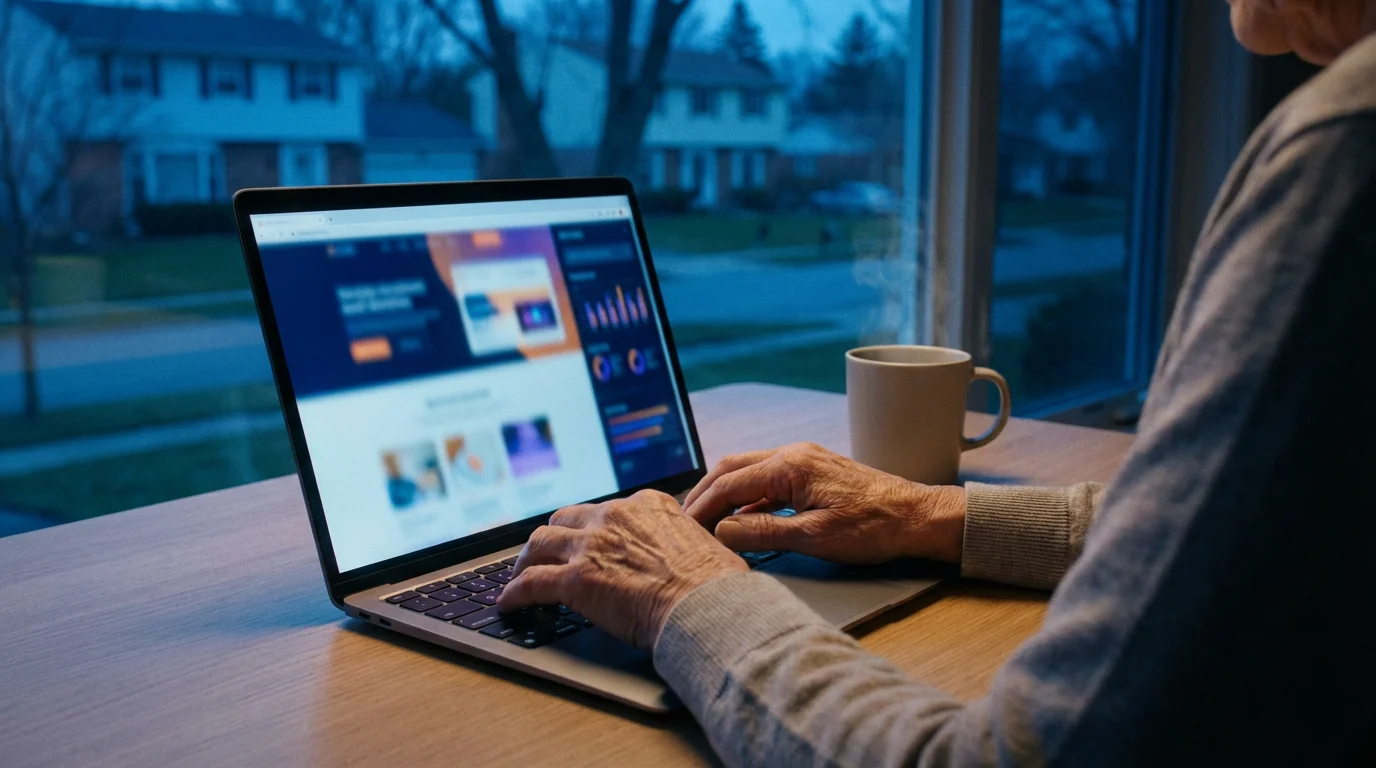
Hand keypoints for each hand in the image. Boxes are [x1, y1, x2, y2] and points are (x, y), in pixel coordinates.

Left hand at [497, 490, 748, 648]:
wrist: (707, 605)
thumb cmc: (715, 585)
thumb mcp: (702, 542)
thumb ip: (679, 540)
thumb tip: (683, 557)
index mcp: (646, 505)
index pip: (606, 509)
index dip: (592, 527)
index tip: (587, 539)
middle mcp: (614, 516)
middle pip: (566, 518)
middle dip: (554, 536)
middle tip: (546, 553)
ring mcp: (591, 546)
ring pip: (540, 542)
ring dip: (527, 559)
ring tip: (520, 574)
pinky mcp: (575, 580)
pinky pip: (531, 583)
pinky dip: (515, 593)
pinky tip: (508, 603)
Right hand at [683, 443, 965, 563]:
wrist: (917, 517)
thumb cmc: (873, 528)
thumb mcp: (814, 537)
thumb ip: (763, 533)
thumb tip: (721, 532)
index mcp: (789, 466)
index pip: (729, 483)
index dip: (702, 507)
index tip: (683, 528)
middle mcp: (793, 454)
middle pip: (732, 468)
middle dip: (706, 494)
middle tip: (685, 521)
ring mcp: (805, 460)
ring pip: (749, 471)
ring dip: (725, 494)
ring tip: (706, 521)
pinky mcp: (814, 471)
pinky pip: (769, 479)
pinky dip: (749, 497)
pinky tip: (743, 520)